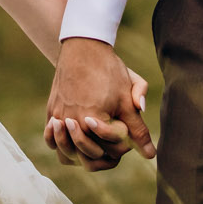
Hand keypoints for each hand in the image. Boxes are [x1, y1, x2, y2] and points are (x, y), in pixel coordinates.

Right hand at [44, 38, 153, 170]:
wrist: (83, 47)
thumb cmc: (108, 71)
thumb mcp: (127, 99)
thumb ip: (139, 129)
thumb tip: (151, 155)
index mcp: (94, 120)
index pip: (112, 150)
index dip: (124, 145)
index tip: (126, 128)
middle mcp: (73, 122)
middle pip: (89, 156)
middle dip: (106, 152)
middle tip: (113, 139)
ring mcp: (58, 118)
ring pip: (67, 155)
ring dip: (83, 155)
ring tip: (95, 146)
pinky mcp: (51, 112)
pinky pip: (53, 142)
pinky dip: (64, 147)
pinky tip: (77, 141)